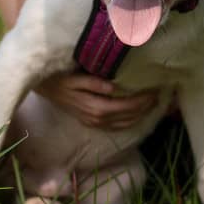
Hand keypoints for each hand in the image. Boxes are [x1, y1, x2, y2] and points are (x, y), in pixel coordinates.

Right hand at [35, 73, 157, 129]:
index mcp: (94, 107)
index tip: (154, 91)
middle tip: (158, 96)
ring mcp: (93, 122)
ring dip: (139, 116)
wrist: (45, 87)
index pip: (125, 106)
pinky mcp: (90, 122)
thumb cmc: (61, 78)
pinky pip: (114, 126)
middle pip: (127, 116)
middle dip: (144, 108)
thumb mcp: (75, 77)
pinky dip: (127, 122)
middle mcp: (96, 118)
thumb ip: (93, 83)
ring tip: (152, 105)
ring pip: (122, 123)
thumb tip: (112, 87)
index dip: (141, 100)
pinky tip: (135, 116)